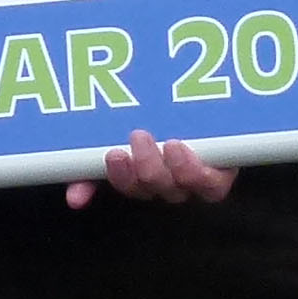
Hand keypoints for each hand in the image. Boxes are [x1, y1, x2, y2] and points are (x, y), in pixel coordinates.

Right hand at [69, 131, 234, 209]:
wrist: (213, 100)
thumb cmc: (165, 118)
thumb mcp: (126, 130)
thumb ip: (94, 166)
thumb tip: (74, 198)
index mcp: (146, 176)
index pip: (129, 185)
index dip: (120, 177)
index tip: (112, 155)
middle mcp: (171, 183)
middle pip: (154, 186)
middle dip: (144, 167)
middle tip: (137, 138)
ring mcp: (198, 180)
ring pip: (181, 187)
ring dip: (171, 169)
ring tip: (167, 143)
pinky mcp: (223, 174)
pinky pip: (210, 186)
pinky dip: (196, 171)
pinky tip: (185, 151)